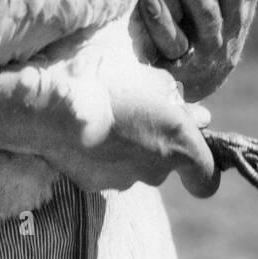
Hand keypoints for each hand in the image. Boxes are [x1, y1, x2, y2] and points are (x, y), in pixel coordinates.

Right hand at [0, 58, 220, 199]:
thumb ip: (174, 98)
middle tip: (137, 110)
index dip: (203, 170)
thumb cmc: (103, 79)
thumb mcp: (146, 74)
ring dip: (126, 146)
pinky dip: (99, 153)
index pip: (206, 178)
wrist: (51, 105)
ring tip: (104, 114)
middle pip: (165, 164)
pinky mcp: (92, 184)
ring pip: (133, 165)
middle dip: (155, 142)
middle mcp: (154, 170)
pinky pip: (104, 167)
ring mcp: (122, 180)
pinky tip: (83, 128)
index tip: (194, 152)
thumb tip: (198, 115)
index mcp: (176, 142)